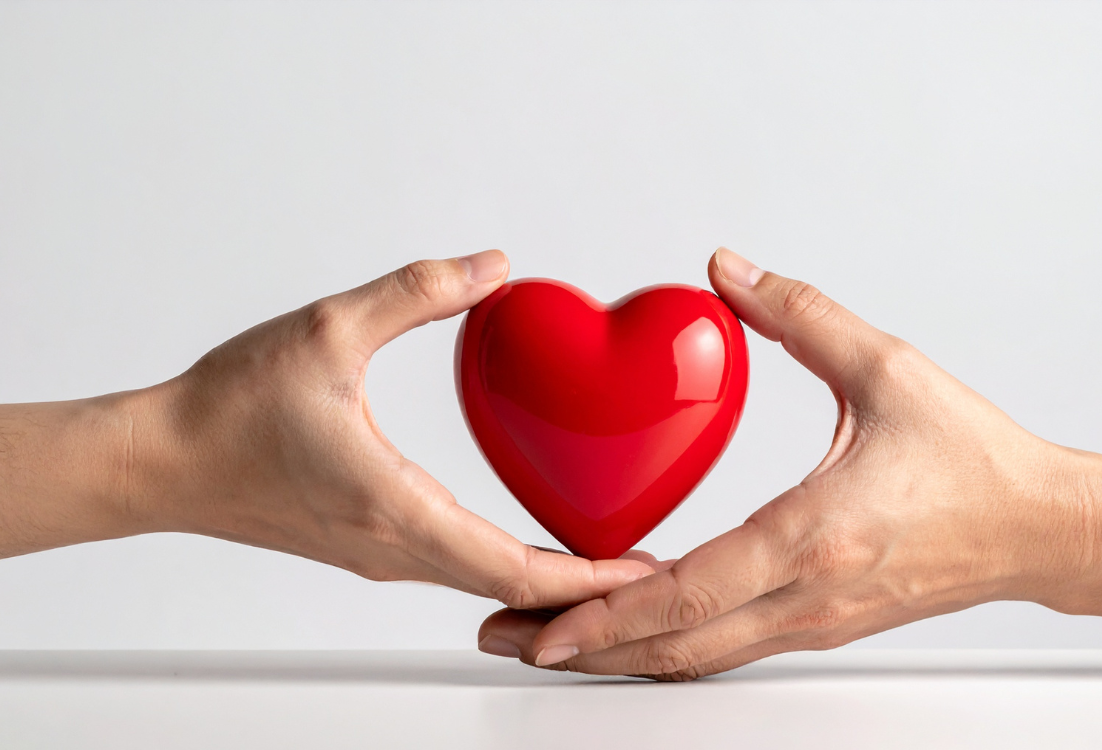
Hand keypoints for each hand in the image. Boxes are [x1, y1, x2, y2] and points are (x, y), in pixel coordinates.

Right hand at [0, 251, 650, 608]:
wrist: (160, 461)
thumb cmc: (229, 407)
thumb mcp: (328, 329)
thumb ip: (417, 292)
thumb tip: (492, 266)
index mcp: (395, 510)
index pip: (514, 568)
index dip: (590, 578)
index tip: (647, 575)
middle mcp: (393, 549)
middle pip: (511, 590)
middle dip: (586, 590)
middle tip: (651, 574)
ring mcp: (379, 555)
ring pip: (483, 585)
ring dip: (548, 580)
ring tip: (607, 561)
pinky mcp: (366, 544)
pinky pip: (454, 566)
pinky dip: (505, 565)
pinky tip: (529, 543)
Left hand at [476, 247, 1101, 676]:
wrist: (1038, 525)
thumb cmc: (971, 455)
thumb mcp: (887, 367)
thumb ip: (800, 315)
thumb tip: (727, 269)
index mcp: (817, 536)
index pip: (694, 591)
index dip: (611, 614)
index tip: (544, 623)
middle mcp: (809, 596)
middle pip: (678, 648)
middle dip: (588, 652)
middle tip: (511, 642)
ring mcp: (814, 622)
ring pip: (699, 660)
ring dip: (620, 658)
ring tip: (550, 646)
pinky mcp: (821, 625)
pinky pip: (728, 648)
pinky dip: (669, 646)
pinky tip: (632, 634)